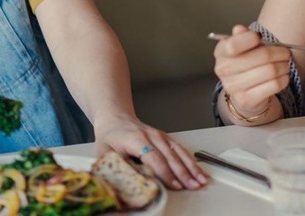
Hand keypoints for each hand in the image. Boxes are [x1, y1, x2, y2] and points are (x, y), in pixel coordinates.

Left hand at [93, 113, 207, 190]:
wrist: (115, 118)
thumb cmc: (110, 136)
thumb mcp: (104, 153)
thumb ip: (114, 168)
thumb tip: (123, 185)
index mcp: (136, 139)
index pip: (153, 157)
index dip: (165, 172)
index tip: (173, 185)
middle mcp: (151, 136)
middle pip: (170, 156)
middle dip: (183, 173)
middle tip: (192, 187)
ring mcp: (160, 136)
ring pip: (179, 152)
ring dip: (191, 167)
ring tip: (200, 181)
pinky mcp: (166, 138)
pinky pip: (180, 149)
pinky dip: (191, 161)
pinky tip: (198, 170)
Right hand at [213, 24, 290, 117]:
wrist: (243, 92)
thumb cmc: (245, 64)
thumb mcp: (242, 46)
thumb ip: (242, 36)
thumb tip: (239, 29)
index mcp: (221, 52)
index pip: (233, 45)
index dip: (250, 39)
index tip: (260, 38)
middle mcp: (223, 70)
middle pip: (261, 56)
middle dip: (279, 52)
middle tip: (286, 52)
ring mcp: (233, 87)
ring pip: (271, 71)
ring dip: (283, 66)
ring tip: (284, 64)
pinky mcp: (246, 100)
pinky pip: (274, 85)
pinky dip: (283, 79)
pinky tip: (282, 77)